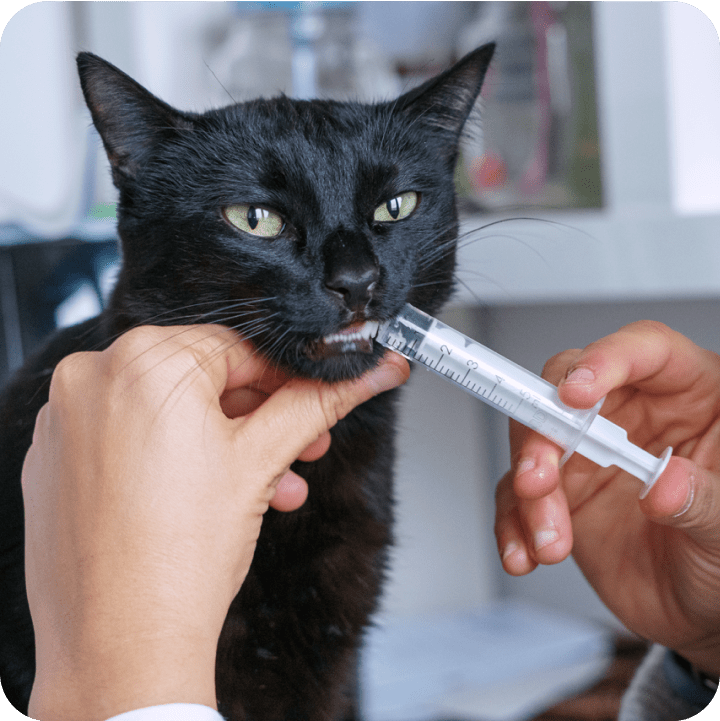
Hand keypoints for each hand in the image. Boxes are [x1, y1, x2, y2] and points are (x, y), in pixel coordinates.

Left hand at [22, 324, 409, 720]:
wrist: (120, 649)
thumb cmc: (179, 558)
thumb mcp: (263, 460)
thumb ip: (320, 402)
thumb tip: (370, 373)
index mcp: (143, 361)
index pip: (240, 347)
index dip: (288, 378)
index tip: (314, 398)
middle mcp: (93, 377)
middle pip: (206, 380)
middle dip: (263, 418)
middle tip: (302, 444)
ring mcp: (68, 420)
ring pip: (171, 412)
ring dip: (229, 444)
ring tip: (270, 483)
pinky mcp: (57, 460)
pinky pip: (134, 438)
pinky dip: (177, 457)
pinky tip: (217, 493)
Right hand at [494, 321, 719, 677]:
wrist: (702, 612)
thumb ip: (704, 502)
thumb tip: (666, 483)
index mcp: (689, 398)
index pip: (646, 352)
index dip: (606, 360)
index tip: (575, 392)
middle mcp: (633, 417)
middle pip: (566, 391)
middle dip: (542, 433)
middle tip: (537, 476)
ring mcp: (592, 455)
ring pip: (535, 443)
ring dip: (527, 491)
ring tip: (549, 537)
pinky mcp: (562, 493)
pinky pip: (519, 496)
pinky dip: (513, 524)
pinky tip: (526, 552)